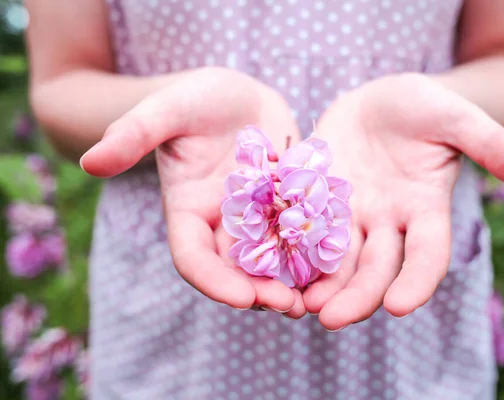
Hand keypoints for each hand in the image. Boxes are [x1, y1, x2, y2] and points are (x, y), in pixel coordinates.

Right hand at [80, 68, 305, 317]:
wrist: (235, 94)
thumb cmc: (195, 98)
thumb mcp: (165, 110)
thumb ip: (132, 134)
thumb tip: (89, 163)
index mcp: (188, 212)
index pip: (193, 258)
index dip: (214, 282)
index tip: (242, 298)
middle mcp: (222, 223)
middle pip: (238, 270)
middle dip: (261, 292)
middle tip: (290, 307)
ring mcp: (258, 217)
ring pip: (274, 260)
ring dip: (294, 281)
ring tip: (321, 296)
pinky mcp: (288, 205)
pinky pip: (304, 234)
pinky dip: (318, 250)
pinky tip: (341, 261)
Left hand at [303, 73, 503, 329]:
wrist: (378, 100)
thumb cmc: (423, 106)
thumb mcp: (457, 118)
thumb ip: (492, 145)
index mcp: (424, 210)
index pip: (427, 254)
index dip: (417, 280)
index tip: (400, 306)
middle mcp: (387, 222)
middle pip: (375, 267)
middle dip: (356, 295)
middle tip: (331, 319)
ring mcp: (349, 214)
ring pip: (336, 258)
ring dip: (319, 283)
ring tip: (298, 304)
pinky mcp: (316, 201)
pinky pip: (301, 228)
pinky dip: (288, 248)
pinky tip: (270, 266)